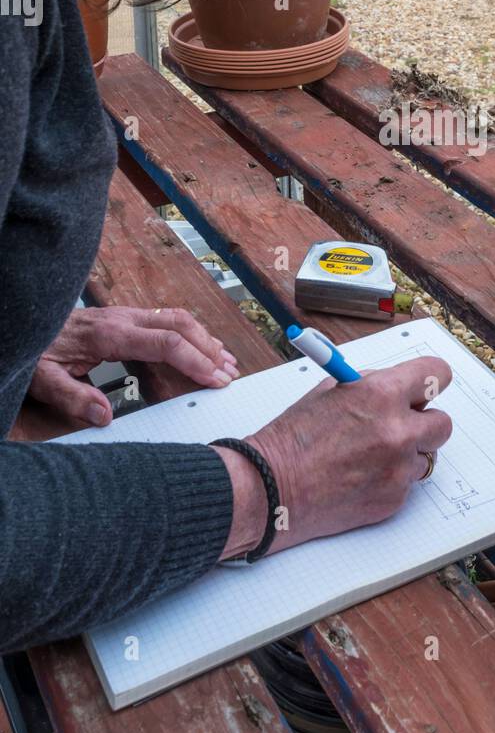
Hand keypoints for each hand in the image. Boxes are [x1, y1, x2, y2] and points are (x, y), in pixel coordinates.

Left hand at [28, 306, 239, 429]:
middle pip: (180, 324)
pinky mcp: (124, 319)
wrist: (25, 318)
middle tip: (230, 374)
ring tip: (226, 362)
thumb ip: (72, 397)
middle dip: (209, 349)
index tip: (215, 379)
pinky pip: (166, 320)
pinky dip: (190, 334)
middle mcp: (123, 319)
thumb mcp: (43, 379)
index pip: (165, 342)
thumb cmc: (36, 351)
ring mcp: (125, 316)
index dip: (195, 360)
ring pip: (176, 318)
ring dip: (204, 339)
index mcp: (109, 334)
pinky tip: (200, 348)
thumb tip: (105, 416)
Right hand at [213, 355, 452, 559]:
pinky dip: (390, 478)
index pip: (436, 374)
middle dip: (424, 421)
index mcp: (381, 395)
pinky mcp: (394, 499)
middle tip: (401, 424)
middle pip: (442, 422)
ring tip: (369, 454)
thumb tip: (398, 385)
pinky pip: (406, 482)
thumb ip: (372, 385)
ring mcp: (398, 469)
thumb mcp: (331, 391)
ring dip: (406, 453)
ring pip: (425, 456)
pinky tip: (359, 476)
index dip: (430, 380)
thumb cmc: (294, 438)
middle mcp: (397, 432)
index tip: (426, 386)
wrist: (272, 487)